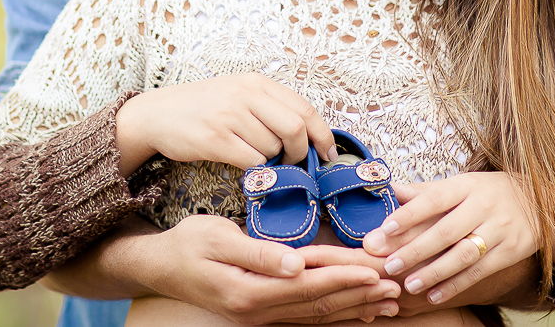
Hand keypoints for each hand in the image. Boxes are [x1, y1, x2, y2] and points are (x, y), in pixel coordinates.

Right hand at [115, 73, 338, 174]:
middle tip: (294, 162)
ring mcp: (229, 115)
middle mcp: (245, 94)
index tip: (328, 153)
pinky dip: (255, 169)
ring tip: (254, 155)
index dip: (322, 134)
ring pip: (273, 148)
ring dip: (271, 160)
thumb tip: (309, 135)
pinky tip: (242, 163)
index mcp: (256, 82)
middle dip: (301, 152)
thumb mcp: (239, 93)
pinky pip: (252, 161)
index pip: (304, 108)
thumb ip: (270, 107)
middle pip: (296, 128)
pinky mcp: (215, 139)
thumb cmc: (204, 107)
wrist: (157, 114)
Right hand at [149, 215, 400, 323]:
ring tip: (388, 302)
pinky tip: (357, 311)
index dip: (344, 275)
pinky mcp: (262, 311)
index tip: (375, 268)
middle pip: (320, 303)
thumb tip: (295, 263)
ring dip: (354, 307)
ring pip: (317, 314)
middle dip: (359, 294)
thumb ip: (258, 252)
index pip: (309, 283)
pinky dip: (335, 313)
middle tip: (395, 286)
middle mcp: (259, 309)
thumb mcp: (217, 238)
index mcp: (250, 290)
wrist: (159, 266)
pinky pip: (306, 315)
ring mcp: (260, 315)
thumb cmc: (187, 244)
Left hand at [360, 173, 554, 306]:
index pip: (434, 198)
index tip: (385, 229)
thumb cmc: (488, 193)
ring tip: (409, 285)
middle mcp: (484, 205)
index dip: (410, 214)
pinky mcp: (510, 251)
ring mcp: (500, 228)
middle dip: (415, 250)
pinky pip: (480, 271)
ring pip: (463, 254)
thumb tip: (389, 190)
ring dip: (434, 272)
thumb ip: (425, 191)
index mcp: (466, 185)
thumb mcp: (462, 184)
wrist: (541, 204)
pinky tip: (434, 295)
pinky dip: (456, 285)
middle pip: (446, 230)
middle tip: (388, 265)